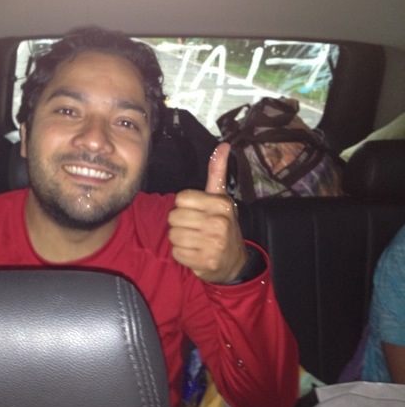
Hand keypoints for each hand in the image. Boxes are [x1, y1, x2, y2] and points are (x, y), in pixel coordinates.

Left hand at [167, 143, 247, 282]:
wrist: (234, 261)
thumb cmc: (222, 225)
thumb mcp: (220, 198)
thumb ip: (217, 172)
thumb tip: (223, 145)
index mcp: (221, 204)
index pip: (180, 198)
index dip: (184, 206)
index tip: (196, 212)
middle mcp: (219, 222)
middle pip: (174, 217)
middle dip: (179, 224)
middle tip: (194, 228)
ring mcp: (214, 243)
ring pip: (173, 235)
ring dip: (179, 240)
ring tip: (194, 240)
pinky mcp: (206, 262)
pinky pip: (177, 253)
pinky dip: (182, 254)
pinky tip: (195, 253)